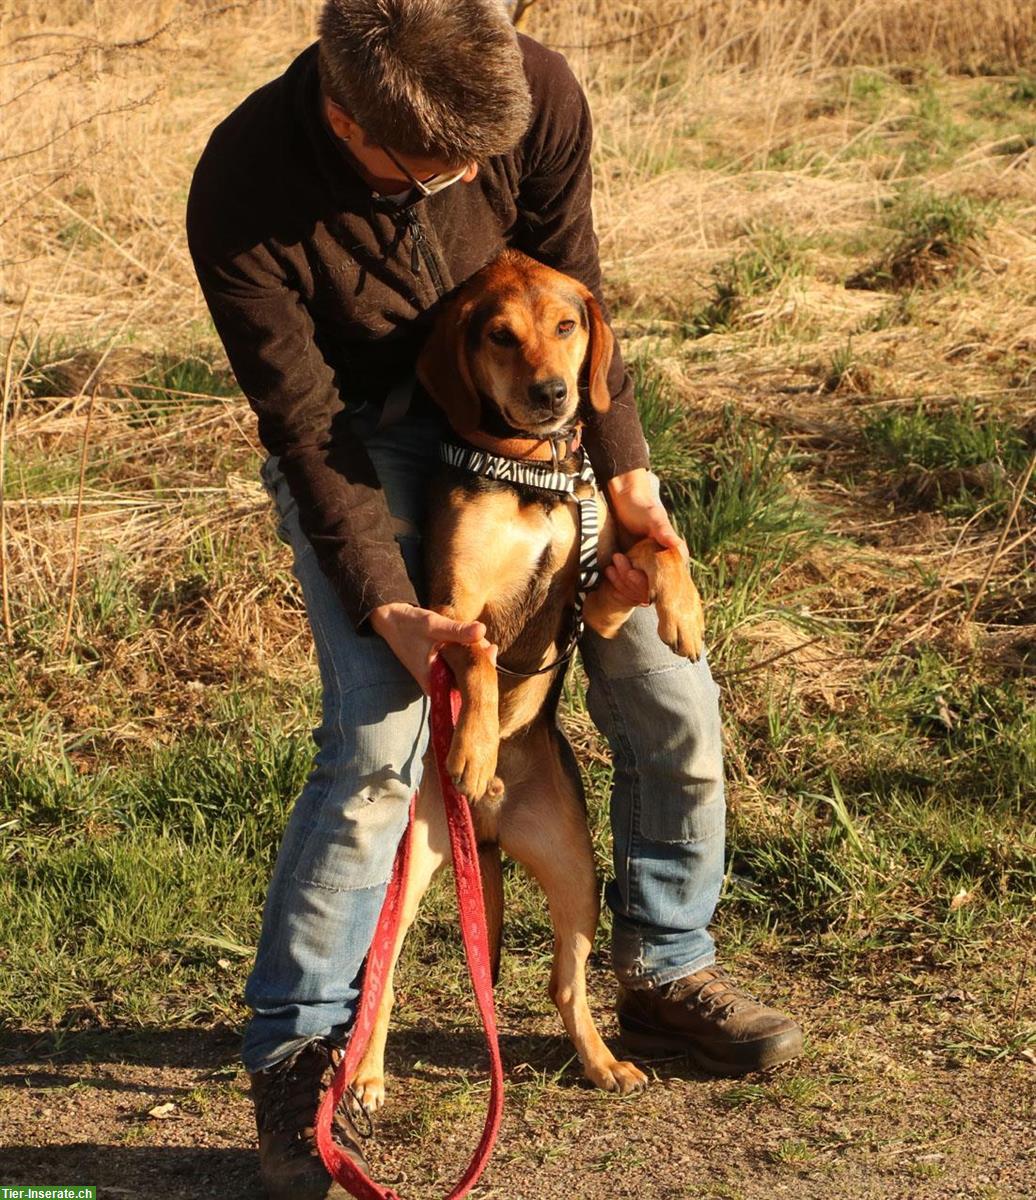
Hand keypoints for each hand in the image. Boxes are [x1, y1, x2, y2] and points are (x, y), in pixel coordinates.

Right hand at [370, 602, 495, 692]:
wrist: (391, 619)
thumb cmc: (409, 624)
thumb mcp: (434, 625)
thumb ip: (457, 630)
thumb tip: (482, 630)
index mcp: (434, 684)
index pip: (466, 686)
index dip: (483, 670)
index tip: (491, 651)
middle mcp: (437, 685)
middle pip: (469, 681)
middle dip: (483, 664)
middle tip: (492, 646)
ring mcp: (440, 677)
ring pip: (467, 671)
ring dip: (478, 658)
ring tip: (485, 643)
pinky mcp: (442, 667)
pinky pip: (462, 664)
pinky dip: (470, 654)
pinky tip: (477, 642)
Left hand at [604, 469, 688, 605]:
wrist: (626, 498)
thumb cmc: (643, 506)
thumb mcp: (654, 517)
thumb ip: (664, 532)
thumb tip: (677, 546)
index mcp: (672, 556)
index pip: (665, 584)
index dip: (647, 584)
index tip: (632, 573)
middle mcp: (661, 565)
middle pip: (648, 590)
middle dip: (630, 582)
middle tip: (617, 561)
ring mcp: (646, 567)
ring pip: (636, 590)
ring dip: (622, 582)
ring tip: (611, 567)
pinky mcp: (634, 566)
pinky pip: (627, 584)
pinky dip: (618, 581)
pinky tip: (609, 571)